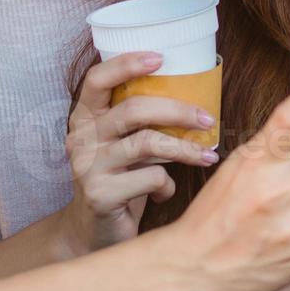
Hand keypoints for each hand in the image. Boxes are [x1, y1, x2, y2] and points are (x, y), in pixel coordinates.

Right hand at [57, 52, 218, 254]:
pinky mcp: (100, 195)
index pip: (96, 79)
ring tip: (207, 156)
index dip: (126, 64)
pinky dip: (167, 185)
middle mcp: (81, 138)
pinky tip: (163, 192)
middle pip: (133, 109)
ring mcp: (88, 167)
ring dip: (185, 149)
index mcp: (85, 118)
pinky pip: (151, 179)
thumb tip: (195, 102)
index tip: (160, 58)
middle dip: (177, 111)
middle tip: (207, 118)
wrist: (92, 232)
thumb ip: (141, 124)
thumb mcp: (123, 146)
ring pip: (147, 143)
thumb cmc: (119, 180)